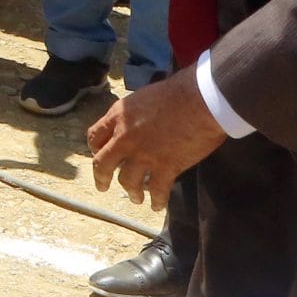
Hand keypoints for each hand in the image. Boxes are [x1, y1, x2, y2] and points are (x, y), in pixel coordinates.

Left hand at [87, 69, 228, 208]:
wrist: (201, 100)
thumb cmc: (178, 91)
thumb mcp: (144, 97)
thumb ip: (134, 114)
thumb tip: (137, 123)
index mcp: (118, 116)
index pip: (94, 136)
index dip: (95, 149)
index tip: (99, 155)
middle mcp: (125, 138)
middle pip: (103, 164)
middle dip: (101, 178)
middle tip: (103, 186)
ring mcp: (143, 155)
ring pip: (128, 182)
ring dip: (132, 192)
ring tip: (136, 198)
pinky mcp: (165, 168)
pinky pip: (156, 191)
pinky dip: (156, 201)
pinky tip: (157, 206)